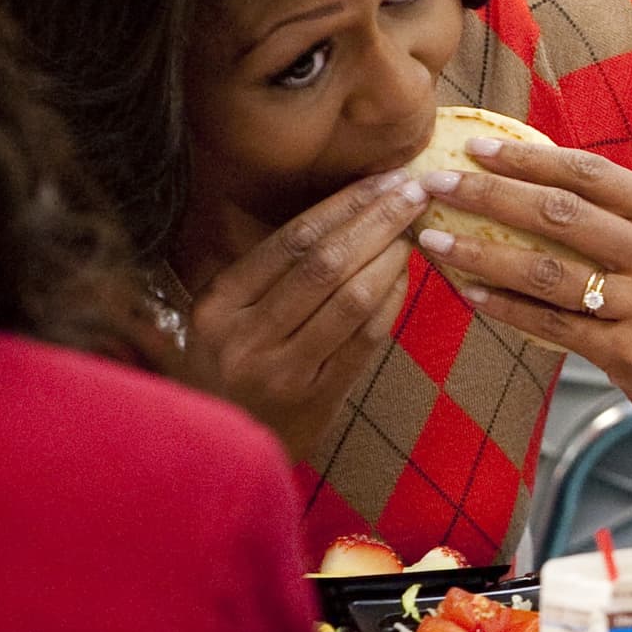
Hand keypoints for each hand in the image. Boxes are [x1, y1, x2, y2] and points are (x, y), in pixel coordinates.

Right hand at [183, 172, 427, 463]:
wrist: (223, 451)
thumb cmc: (229, 371)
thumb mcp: (220, 320)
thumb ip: (263, 276)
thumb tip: (344, 213)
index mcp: (218, 305)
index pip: (292, 240)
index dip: (344, 205)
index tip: (382, 180)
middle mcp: (244, 337)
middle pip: (325, 263)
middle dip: (376, 221)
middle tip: (413, 193)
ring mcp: (280, 372)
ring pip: (350, 299)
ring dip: (390, 259)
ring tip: (412, 232)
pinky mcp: (315, 401)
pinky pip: (364, 341)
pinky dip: (390, 302)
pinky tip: (404, 278)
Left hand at [413, 144, 631, 456]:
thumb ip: (625, 216)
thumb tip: (537, 175)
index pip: (591, 174)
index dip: (529, 157)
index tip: (476, 146)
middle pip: (563, 214)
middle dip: (491, 194)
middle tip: (438, 183)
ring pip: (549, 271)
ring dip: (483, 253)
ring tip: (434, 240)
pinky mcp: (630, 354)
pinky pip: (552, 325)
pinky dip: (505, 307)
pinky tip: (470, 293)